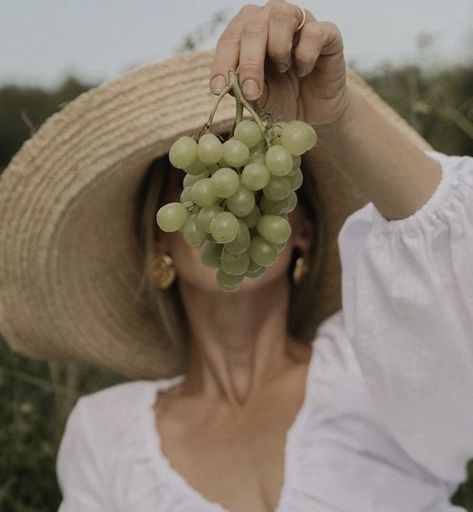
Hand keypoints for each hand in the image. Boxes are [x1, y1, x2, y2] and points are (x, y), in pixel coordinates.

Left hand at [209, 0, 349, 126]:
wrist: (314, 112)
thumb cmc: (281, 98)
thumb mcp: (258, 98)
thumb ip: (244, 88)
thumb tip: (230, 84)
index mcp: (248, 31)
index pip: (229, 39)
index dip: (222, 62)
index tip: (217, 89)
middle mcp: (271, 18)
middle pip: (253, 26)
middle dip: (249, 63)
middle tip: (251, 92)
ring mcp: (300, 21)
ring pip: (281, 15)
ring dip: (278, 49)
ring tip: (283, 69)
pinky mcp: (326, 32)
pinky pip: (314, 32)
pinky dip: (306, 55)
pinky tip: (304, 70)